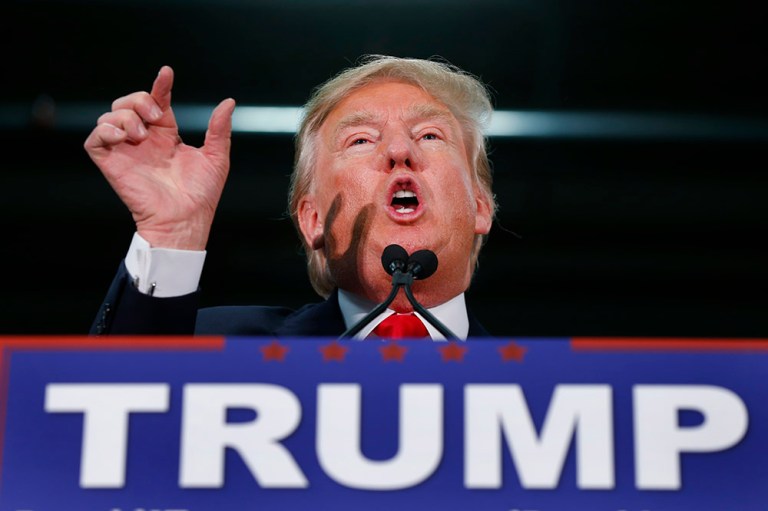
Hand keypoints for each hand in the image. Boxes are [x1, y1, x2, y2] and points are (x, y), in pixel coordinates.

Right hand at [84, 66, 234, 249]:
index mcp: (166, 136)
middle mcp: (144, 141)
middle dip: (139, 100)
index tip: (167, 74)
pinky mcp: (111, 164)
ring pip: (109, 116)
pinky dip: (105, 130)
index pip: (157, 102)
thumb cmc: (201, 195)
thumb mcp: (216, 158)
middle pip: (128, 103)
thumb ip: (219, 129)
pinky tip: (124, 137)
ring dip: (125, 116)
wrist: (186, 219)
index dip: (159, 86)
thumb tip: (228, 103)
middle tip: (158, 118)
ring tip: (142, 135)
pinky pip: (94, 139)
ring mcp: (126, 151)